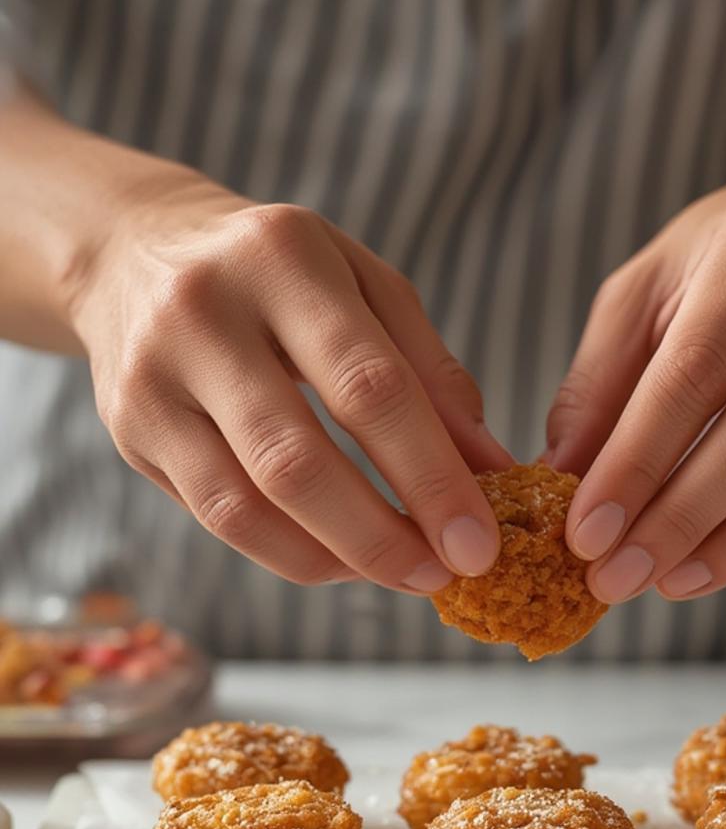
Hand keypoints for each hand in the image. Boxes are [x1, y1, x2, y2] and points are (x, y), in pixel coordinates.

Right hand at [69, 172, 510, 589]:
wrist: (132, 252)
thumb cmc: (279, 275)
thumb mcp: (365, 287)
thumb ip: (432, 373)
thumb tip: (494, 472)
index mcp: (282, 259)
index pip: (369, 387)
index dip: (430, 478)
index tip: (479, 542)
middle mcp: (204, 314)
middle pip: (297, 461)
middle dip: (381, 536)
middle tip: (442, 576)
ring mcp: (154, 378)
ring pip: (246, 505)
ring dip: (335, 559)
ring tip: (399, 574)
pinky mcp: (129, 431)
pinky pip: (216, 518)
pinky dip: (288, 553)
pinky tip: (340, 560)